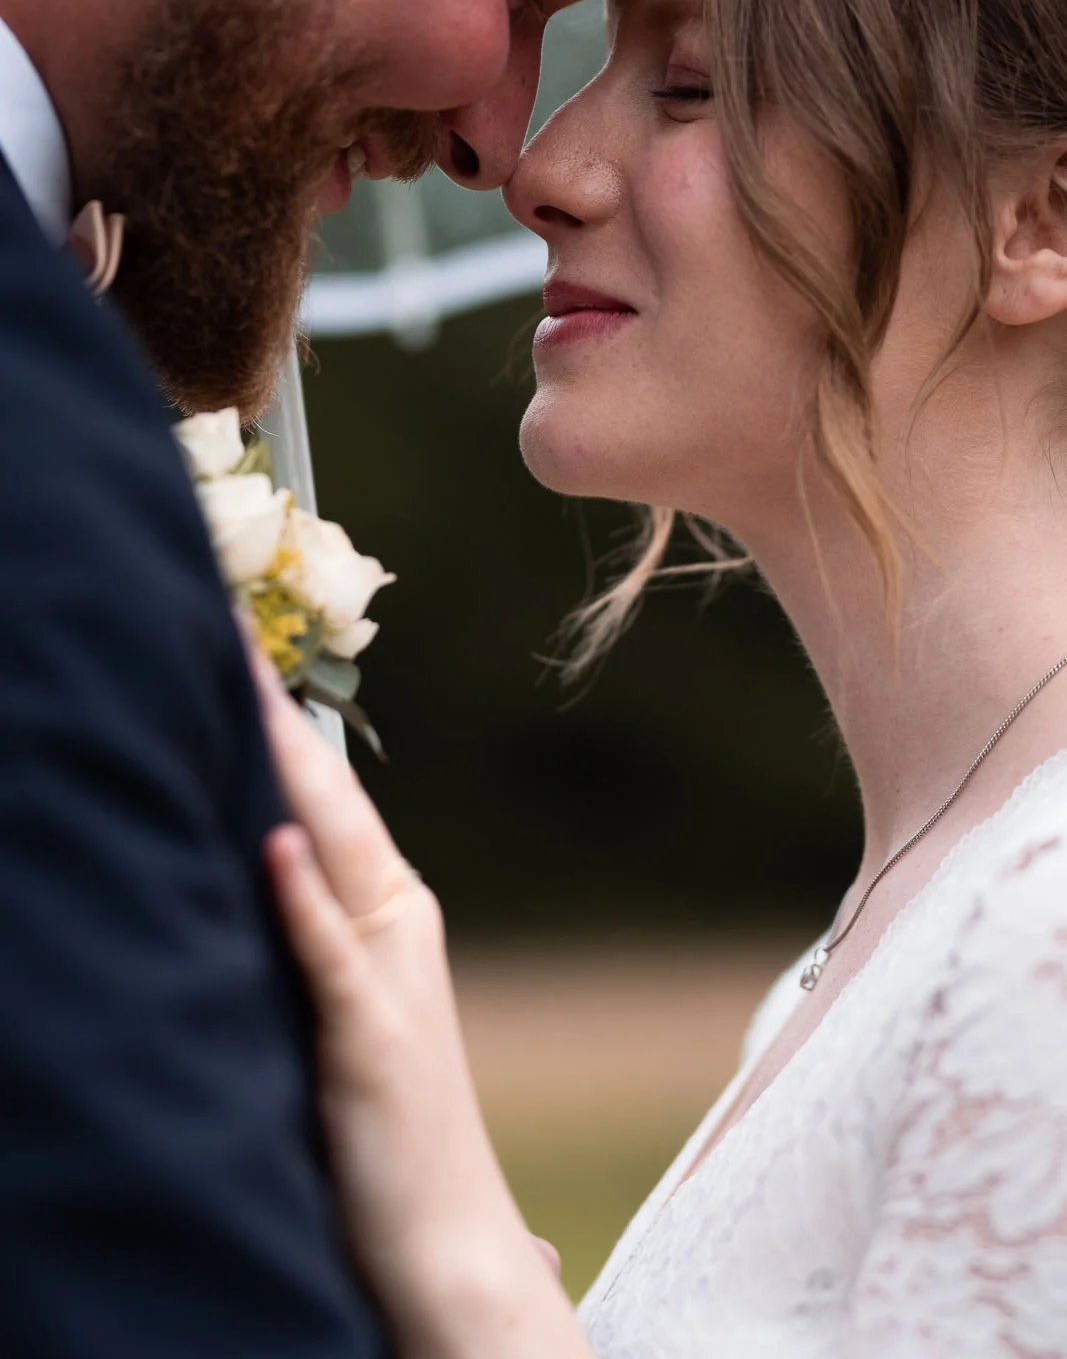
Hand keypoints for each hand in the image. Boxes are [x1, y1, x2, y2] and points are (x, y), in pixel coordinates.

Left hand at [253, 655, 586, 1357]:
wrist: (448, 1237)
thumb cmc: (387, 1125)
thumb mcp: (342, 1009)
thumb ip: (311, 931)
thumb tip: (263, 851)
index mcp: (387, 911)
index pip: (325, 794)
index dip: (280, 718)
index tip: (240, 647)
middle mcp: (395, 923)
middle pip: (330, 798)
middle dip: (278, 711)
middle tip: (233, 626)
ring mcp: (389, 978)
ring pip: (335, 850)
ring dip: (291, 769)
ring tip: (250, 687)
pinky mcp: (374, 1041)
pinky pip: (333, 958)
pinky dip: (305, 899)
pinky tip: (278, 844)